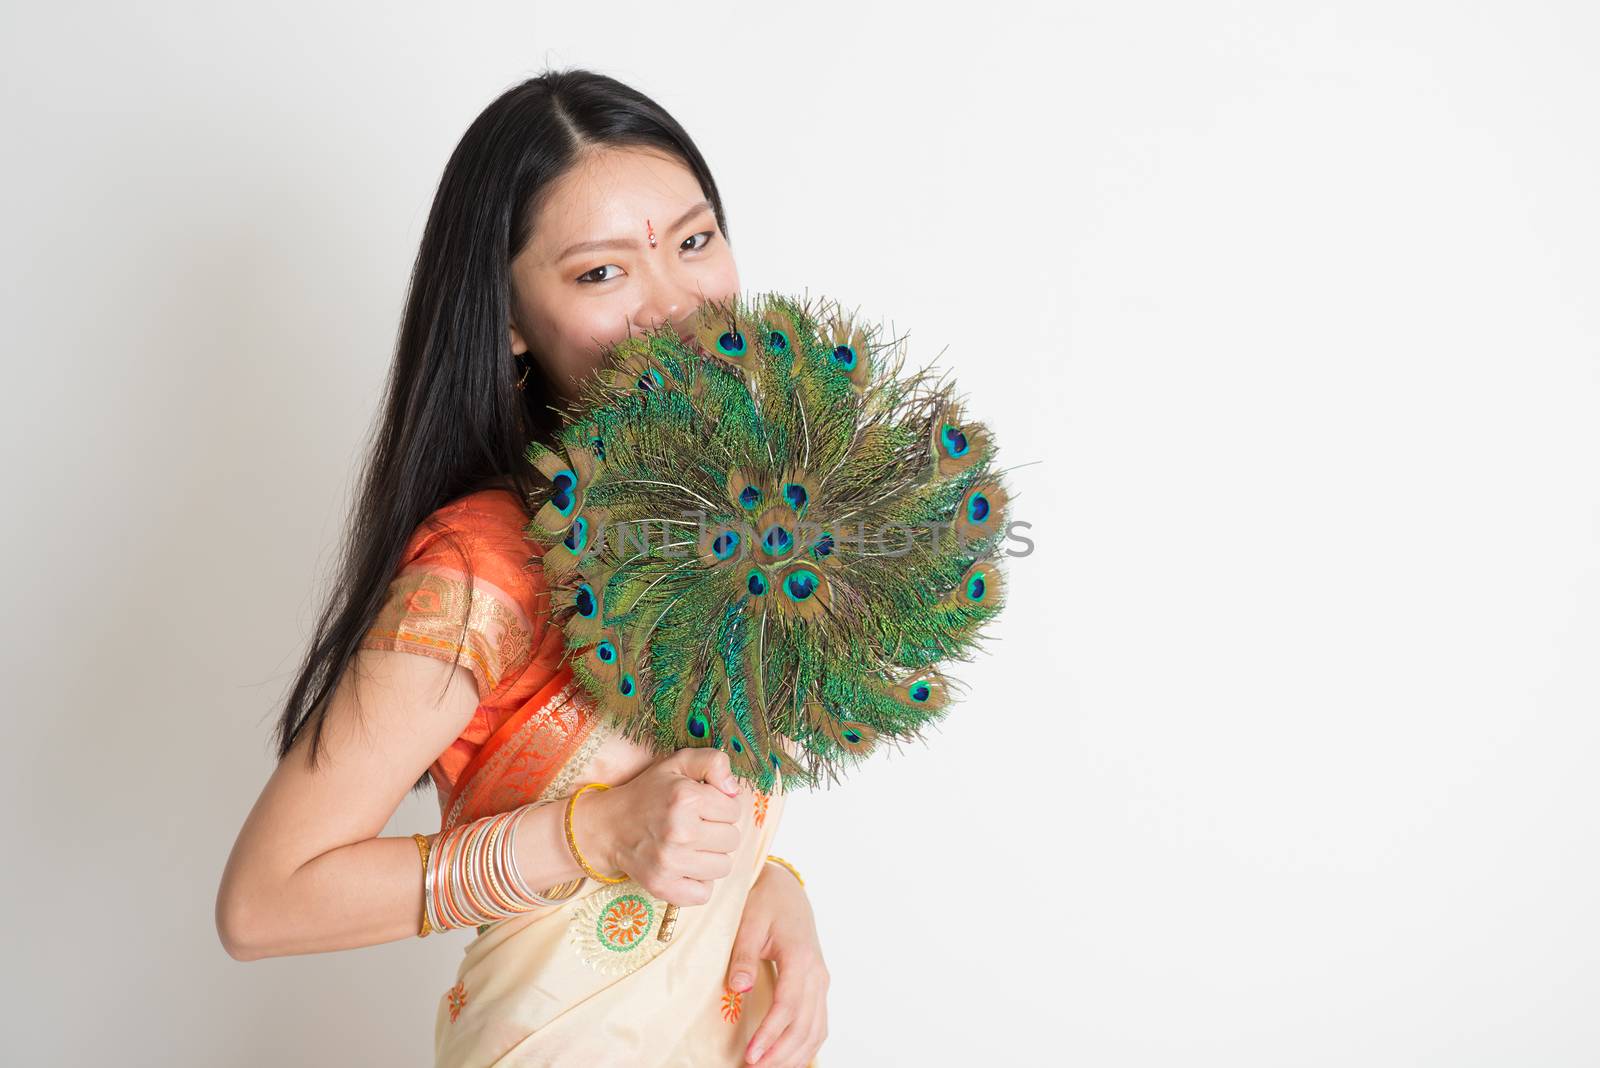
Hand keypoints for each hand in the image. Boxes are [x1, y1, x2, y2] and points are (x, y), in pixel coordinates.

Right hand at [583, 748, 742, 905]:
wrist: (608, 826)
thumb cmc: (649, 794)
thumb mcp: (678, 763)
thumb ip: (713, 762)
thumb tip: (734, 791)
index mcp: (686, 798)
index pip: (734, 810)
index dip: (721, 807)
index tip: (702, 807)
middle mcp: (679, 831)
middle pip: (732, 839)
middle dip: (718, 831)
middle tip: (695, 826)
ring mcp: (670, 862)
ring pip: (723, 867)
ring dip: (711, 857)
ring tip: (690, 846)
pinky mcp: (662, 886)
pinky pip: (704, 893)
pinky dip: (699, 883)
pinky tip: (685, 867)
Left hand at [726, 862, 828, 1067]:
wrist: (787, 890)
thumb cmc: (765, 902)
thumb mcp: (749, 922)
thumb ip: (743, 956)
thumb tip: (738, 987)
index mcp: (800, 957)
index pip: (788, 1006)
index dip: (770, 1034)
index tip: (751, 1055)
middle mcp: (817, 973)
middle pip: (805, 1025)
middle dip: (780, 1054)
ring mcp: (821, 981)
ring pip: (816, 1030)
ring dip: (794, 1055)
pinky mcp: (819, 987)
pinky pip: (819, 1024)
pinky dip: (806, 1046)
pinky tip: (788, 1059)